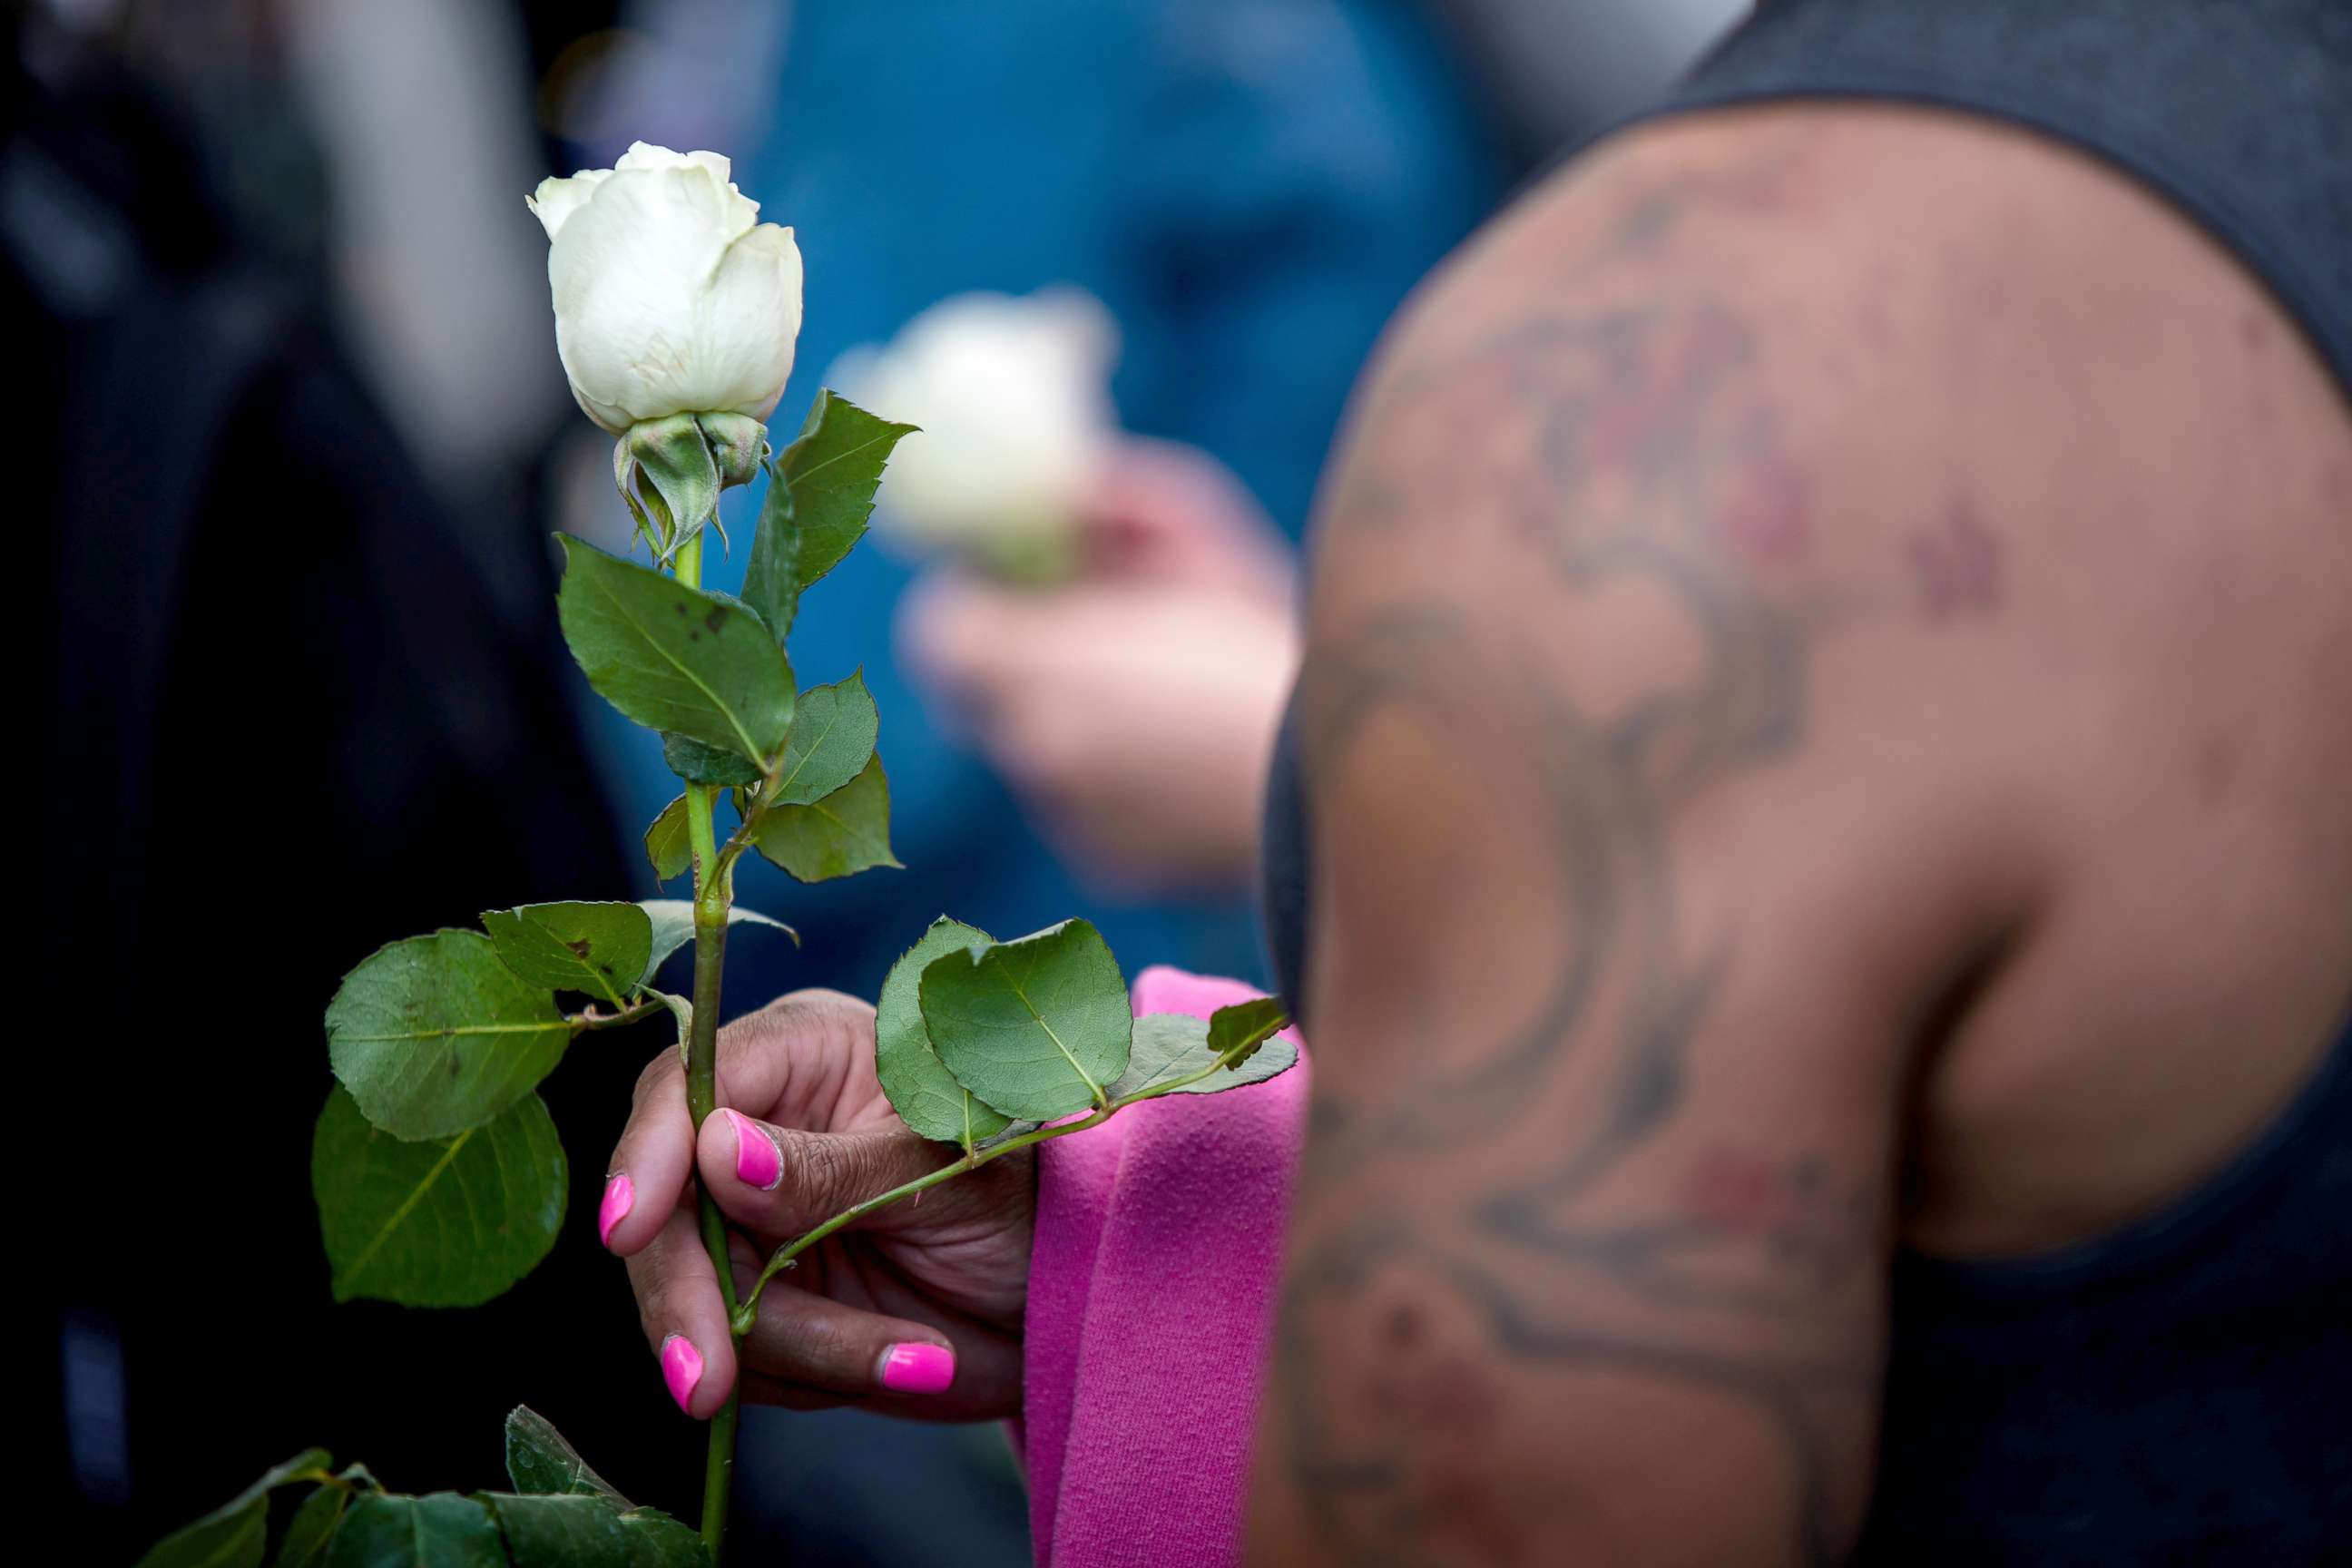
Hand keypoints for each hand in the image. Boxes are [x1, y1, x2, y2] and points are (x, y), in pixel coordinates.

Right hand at [604, 990, 1033, 1420]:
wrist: (1066, 1291)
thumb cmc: (1024, 1191)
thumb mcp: (941, 1171)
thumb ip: (829, 1169)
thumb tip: (716, 1151)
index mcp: (803, 1053)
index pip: (685, 1089)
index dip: (648, 1157)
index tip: (630, 1230)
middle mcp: (759, 1129)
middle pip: (666, 1210)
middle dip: (689, 1300)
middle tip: (707, 1382)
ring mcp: (752, 1221)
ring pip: (701, 1298)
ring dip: (800, 1348)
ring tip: (921, 1360)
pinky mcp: (763, 1299)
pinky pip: (743, 1353)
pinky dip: (815, 1375)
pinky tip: (904, 1362)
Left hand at [899, 439, 1300, 891]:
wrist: (1366, 785)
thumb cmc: (1284, 645)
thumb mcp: (1209, 540)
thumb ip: (1122, 506)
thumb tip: (1072, 493)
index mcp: (1044, 663)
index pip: (938, 626)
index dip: (975, 596)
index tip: (1019, 579)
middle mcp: (1036, 753)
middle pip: (980, 697)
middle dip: (1023, 661)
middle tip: (1086, 633)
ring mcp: (1069, 822)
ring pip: (1036, 754)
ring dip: (1073, 719)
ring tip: (1163, 696)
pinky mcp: (1109, 869)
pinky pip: (1084, 809)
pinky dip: (1114, 780)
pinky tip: (1185, 759)